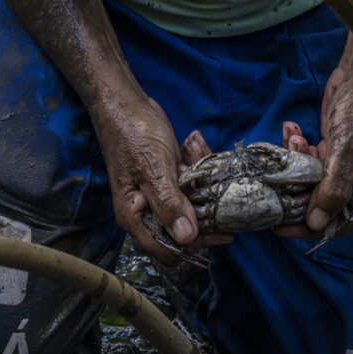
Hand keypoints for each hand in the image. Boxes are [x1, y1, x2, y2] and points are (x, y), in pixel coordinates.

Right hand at [91, 85, 217, 264]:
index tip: (222, 231)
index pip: (168, 249)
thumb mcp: (154, 169)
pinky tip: (198, 152)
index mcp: (135, 216)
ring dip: (205, 191)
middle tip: (226, 198)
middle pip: (184, 231)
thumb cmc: (133, 134)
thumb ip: (169, 204)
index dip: (194, 244)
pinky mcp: (169, 181)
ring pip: (191, 208)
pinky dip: (199, 175)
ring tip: (208, 165)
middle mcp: (146, 212)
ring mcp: (159, 196)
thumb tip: (187, 238)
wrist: (126, 104)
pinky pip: (190, 188)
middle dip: (206, 215)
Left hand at [279, 52, 352, 238]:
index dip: (307, 227)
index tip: (278, 226)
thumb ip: (332, 190)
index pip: (337, 223)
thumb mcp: (348, 153)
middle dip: (296, 189)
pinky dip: (297, 148)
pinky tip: (293, 130)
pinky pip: (307, 159)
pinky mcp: (331, 149)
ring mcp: (343, 165)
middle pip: (319, 203)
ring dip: (295, 162)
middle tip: (275, 179)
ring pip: (309, 180)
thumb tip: (315, 225)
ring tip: (295, 139)